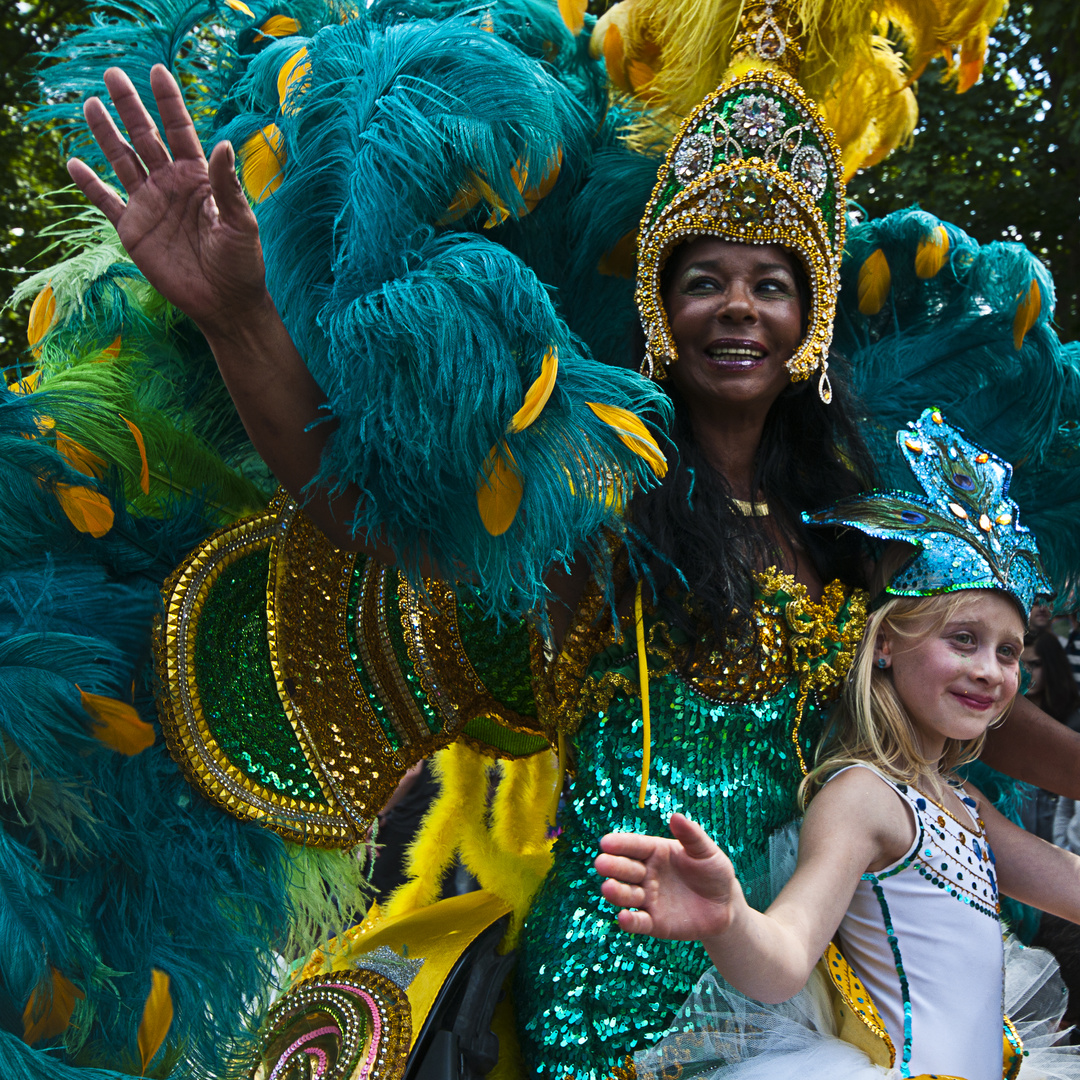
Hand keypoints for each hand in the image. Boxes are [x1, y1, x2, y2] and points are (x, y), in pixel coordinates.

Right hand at [67, 64, 270, 339]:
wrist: (225, 303)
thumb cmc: (241, 264)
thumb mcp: (241, 223)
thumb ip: (228, 185)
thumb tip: (224, 145)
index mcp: (199, 179)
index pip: (180, 131)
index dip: (169, 102)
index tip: (158, 71)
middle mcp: (171, 186)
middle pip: (145, 137)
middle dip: (130, 106)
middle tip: (113, 74)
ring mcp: (150, 206)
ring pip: (123, 161)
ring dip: (106, 134)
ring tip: (90, 105)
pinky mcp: (134, 230)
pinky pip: (106, 201)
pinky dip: (90, 184)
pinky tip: (74, 163)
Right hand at [594, 813, 741, 939]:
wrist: (724, 906)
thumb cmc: (713, 871)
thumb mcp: (706, 851)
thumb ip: (691, 835)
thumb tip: (676, 816)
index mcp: (654, 852)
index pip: (634, 846)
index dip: (620, 844)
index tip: (606, 842)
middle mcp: (646, 874)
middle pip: (625, 869)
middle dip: (613, 867)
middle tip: (602, 864)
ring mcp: (648, 898)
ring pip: (626, 895)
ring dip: (616, 892)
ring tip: (608, 888)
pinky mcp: (653, 923)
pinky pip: (638, 922)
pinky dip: (629, 921)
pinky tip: (623, 917)